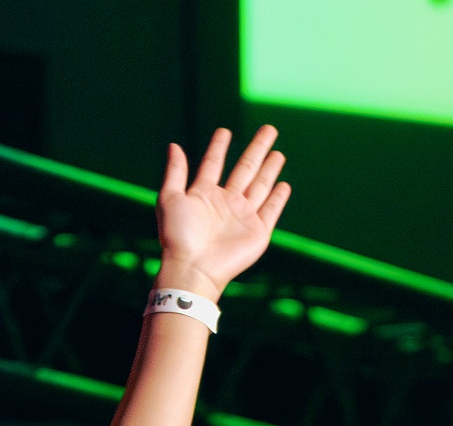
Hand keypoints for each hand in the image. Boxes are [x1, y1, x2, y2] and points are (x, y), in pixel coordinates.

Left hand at [156, 125, 289, 299]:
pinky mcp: (257, 233)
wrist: (193, 269)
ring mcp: (242, 218)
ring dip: (270, 169)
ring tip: (278, 153)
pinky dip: (278, 199)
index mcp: (204, 195)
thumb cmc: (178, 237)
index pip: (213, 164)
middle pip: (245, 170)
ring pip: (260, 186)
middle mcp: (225, 204)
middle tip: (269, 129)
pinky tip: (284, 185)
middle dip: (257, 149)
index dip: (218, 147)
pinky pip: (270, 211)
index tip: (224, 131)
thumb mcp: (169, 199)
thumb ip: (174, 172)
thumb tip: (173, 146)